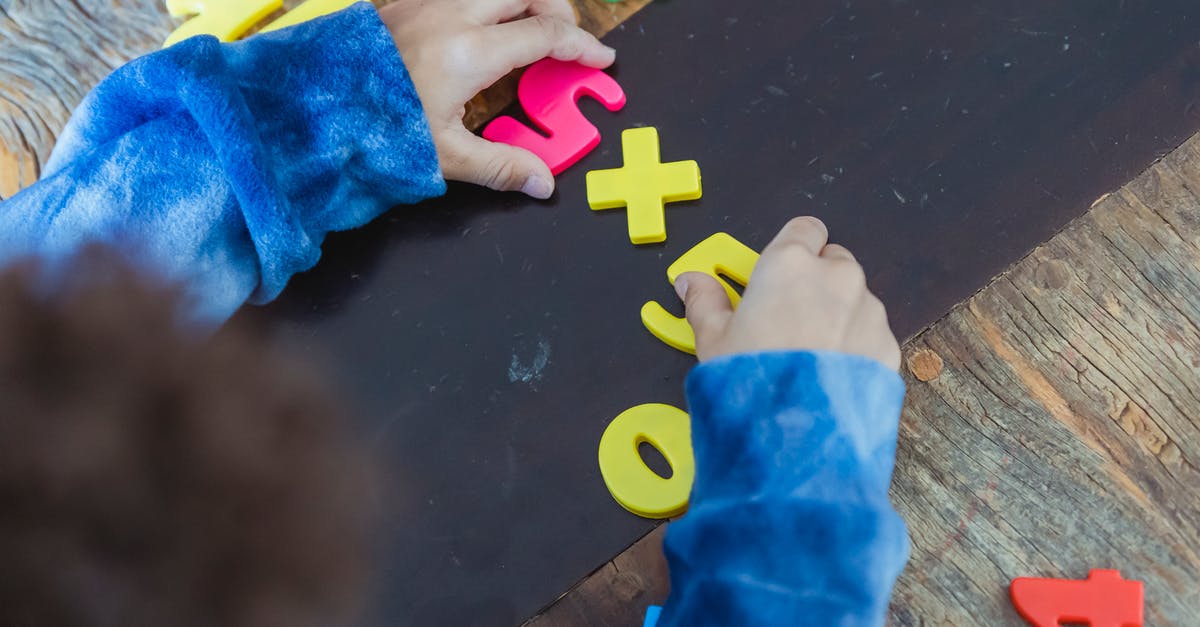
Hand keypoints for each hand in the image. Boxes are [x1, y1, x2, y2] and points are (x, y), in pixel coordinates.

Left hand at [378, 0, 614, 198]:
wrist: (311, 106)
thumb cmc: (373, 129)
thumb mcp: (443, 154)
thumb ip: (500, 165)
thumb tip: (542, 183)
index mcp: (471, 52)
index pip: (546, 35)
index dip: (582, 47)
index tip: (600, 60)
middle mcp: (452, 14)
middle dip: (557, 11)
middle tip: (565, 44)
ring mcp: (426, 1)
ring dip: (520, 4)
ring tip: (526, 36)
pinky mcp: (404, 2)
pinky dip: (484, 6)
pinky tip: (479, 33)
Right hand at [675, 217, 900, 368]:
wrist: (795, 433)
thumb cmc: (751, 378)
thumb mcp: (713, 339)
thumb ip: (704, 302)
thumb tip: (690, 282)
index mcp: (790, 263)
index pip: (805, 228)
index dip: (794, 247)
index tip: (779, 271)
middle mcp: (837, 276)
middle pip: (833, 261)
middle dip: (817, 281)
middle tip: (789, 318)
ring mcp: (869, 310)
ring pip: (856, 299)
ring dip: (839, 314)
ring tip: (810, 355)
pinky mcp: (888, 345)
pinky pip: (871, 335)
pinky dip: (856, 347)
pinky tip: (831, 377)